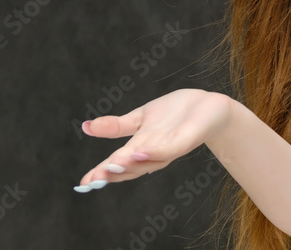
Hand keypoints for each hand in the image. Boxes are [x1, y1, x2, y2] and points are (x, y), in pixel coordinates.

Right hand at [73, 88, 231, 192]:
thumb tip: (86, 127)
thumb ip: (116, 126)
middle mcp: (153, 153)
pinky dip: (154, 152)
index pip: (116, 165)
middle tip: (94, 179)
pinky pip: (169, 149)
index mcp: (140, 149)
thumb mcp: (140, 118)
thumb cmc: (175, 114)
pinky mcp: (186, 139)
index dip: (100, 174)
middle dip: (112, 173)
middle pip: (130, 168)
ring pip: (147, 161)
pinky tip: (140, 151)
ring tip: (112, 165)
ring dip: (130, 164)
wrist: (208, 106)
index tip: (82, 184)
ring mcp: (170, 148)